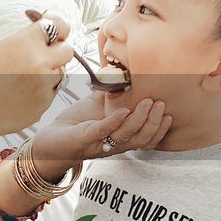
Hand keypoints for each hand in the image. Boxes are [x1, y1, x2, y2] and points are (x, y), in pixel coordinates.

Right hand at [0, 12, 73, 140]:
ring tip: (22, 79)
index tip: (55, 29)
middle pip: (67, 51)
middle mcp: (40, 63)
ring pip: (59, 74)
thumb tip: (46, 28)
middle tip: (43, 55)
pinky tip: (19, 94)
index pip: (58, 25)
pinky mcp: (43, 106)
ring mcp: (43, 87)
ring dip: (48, 73)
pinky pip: (49, 94)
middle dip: (57, 51)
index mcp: (27, 43)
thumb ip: (25, 38)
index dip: (58, 26)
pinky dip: (39, 92)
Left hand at [28, 91, 172, 179]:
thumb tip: (126, 74)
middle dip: (153, 122)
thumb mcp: (99, 106)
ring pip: (126, 136)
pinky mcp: (84, 138)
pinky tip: (123, 111)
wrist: (50, 139)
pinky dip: (114, 121)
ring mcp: (99, 143)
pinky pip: (102, 131)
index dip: (159, 129)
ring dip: (139, 120)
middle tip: (160, 104)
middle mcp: (113, 145)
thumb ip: (114, 93)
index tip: (170, 114)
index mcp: (120, 138)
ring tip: (147, 103)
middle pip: (141, 139)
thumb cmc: (76, 123)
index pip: (146, 139)